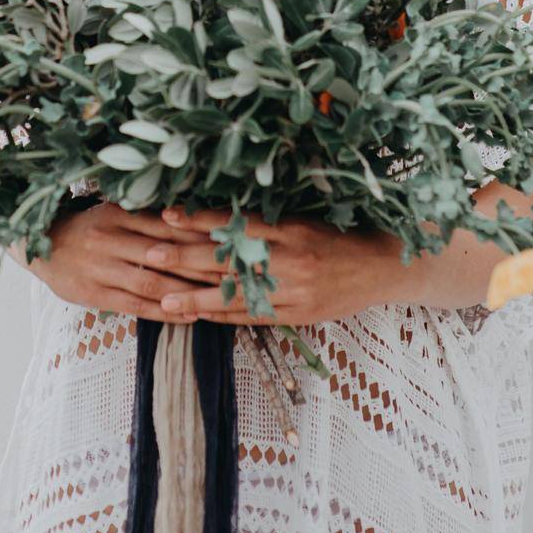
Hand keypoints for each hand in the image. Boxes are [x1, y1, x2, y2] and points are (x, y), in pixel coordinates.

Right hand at [27, 200, 231, 321]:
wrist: (41, 245)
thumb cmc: (86, 228)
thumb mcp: (112, 212)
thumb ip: (144, 217)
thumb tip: (190, 220)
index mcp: (118, 214)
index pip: (166, 225)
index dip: (198, 236)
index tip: (228, 242)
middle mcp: (110, 239)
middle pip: (163, 254)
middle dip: (200, 265)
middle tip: (233, 273)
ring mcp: (101, 268)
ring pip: (151, 282)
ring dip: (186, 292)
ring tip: (216, 299)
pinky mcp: (95, 294)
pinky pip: (135, 305)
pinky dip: (164, 311)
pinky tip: (188, 315)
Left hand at [150, 207, 404, 323]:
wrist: (382, 266)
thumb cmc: (339, 236)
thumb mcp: (305, 220)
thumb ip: (267, 223)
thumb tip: (217, 218)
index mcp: (290, 229)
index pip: (236, 223)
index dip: (199, 219)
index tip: (167, 214)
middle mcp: (291, 259)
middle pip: (229, 260)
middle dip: (185, 258)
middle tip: (150, 254)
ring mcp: (295, 291)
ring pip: (236, 295)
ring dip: (195, 297)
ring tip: (162, 298)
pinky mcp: (299, 315)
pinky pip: (253, 317)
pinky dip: (224, 317)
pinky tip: (198, 316)